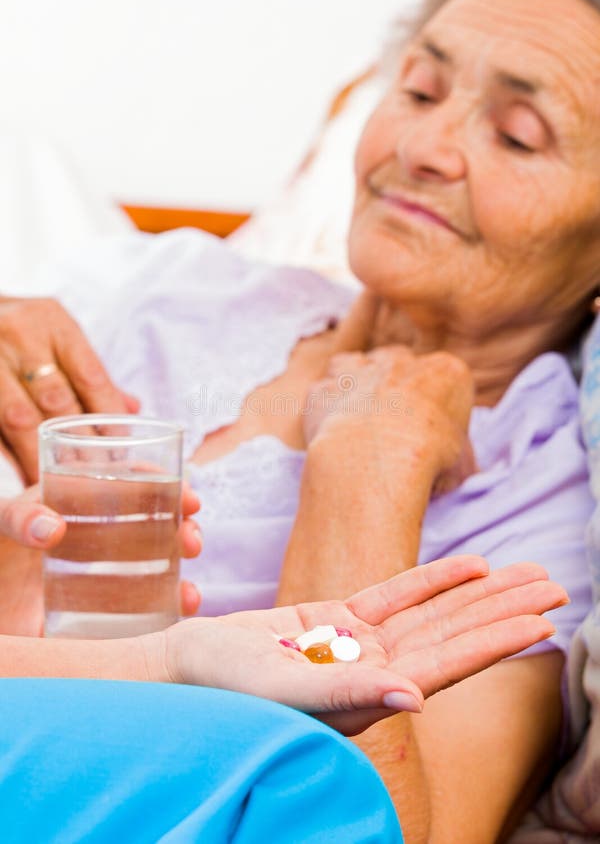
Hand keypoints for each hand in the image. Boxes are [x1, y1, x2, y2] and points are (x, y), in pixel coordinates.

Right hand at [0, 296, 139, 482]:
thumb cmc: (21, 331)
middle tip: (93, 477)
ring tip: (58, 484)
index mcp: (52, 321)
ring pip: (19, 418)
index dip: (107, 416)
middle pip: (56, 399)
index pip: (90, 375)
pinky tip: (24, 472)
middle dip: (79, 443)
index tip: (118, 450)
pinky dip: (11, 453)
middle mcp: (19, 334)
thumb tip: (131, 409)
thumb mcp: (55, 336)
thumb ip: (89, 373)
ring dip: (41, 455)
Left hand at [0, 483, 201, 635]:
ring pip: (157, 568)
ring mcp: (102, 578)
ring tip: (189, 590)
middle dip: (184, 531)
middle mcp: (100, 538)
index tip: (190, 500)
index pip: (134, 485)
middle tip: (192, 542)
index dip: (167, 487)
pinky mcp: (99, 616)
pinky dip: (169, 608)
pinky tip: (181, 609)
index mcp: (81, 503)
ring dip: (181, 577)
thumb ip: (17, 516)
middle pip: (156, 527)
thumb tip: (52, 528)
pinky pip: (143, 612)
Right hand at [162, 556, 565, 736]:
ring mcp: (359, 644)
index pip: (449, 663)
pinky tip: (471, 565)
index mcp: (372, 697)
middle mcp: (376, 672)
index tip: (542, 618)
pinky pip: (397, 594)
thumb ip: (349, 693)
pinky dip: (433, 578)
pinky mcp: (338, 620)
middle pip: (455, 634)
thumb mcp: (286, 693)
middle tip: (557, 585)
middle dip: (506, 609)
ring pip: (434, 612)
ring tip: (528, 571)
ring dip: (481, 592)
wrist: (188, 666)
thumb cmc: (227, 689)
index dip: (496, 639)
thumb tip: (416, 698)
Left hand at [304, 345, 475, 495]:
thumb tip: (453, 470)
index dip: (434, 406)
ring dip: (357, 386)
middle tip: (392, 428)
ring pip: (356, 366)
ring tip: (358, 423)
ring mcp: (359, 370)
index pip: (445, 380)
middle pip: (399, 366)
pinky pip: (324, 392)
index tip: (429, 433)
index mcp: (447, 372)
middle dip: (394, 389)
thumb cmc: (428, 460)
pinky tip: (331, 432)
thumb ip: (457, 457)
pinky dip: (326, 408)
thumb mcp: (463, 466)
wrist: (377, 458)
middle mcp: (401, 361)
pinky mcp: (324, 388)